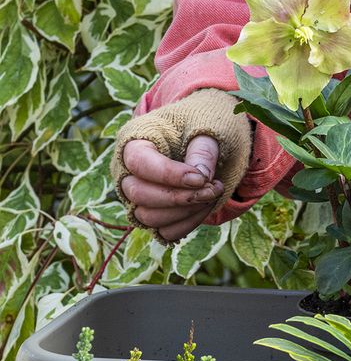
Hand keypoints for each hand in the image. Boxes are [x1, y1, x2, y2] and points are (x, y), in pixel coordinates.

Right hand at [111, 89, 251, 240]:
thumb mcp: (205, 128)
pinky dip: (188, 224)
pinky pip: (164, 232)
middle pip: (139, 194)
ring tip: (211, 194)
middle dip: (180, 197)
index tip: (200, 178)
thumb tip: (201, 177)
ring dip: (185, 212)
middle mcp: (127, 171)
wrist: (205, 139)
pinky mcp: (152, 215)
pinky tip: (205, 206)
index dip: (169, 175)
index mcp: (134, 140)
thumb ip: (203, 149)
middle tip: (212, 188)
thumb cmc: (201, 128)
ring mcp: (136, 196)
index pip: (139, 163)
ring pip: (148, 218)